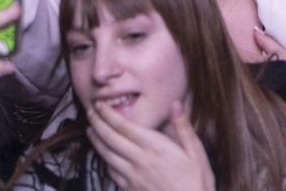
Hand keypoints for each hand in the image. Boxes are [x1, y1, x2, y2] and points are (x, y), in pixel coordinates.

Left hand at [87, 98, 215, 190]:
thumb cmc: (196, 181)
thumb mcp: (196, 151)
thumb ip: (183, 126)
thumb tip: (175, 103)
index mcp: (155, 147)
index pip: (125, 126)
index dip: (109, 114)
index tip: (99, 104)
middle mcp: (140, 160)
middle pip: (111, 138)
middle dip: (97, 123)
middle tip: (89, 112)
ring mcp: (133, 177)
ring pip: (107, 155)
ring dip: (96, 141)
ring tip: (90, 130)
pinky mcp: (131, 189)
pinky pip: (112, 173)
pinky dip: (104, 161)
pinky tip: (103, 156)